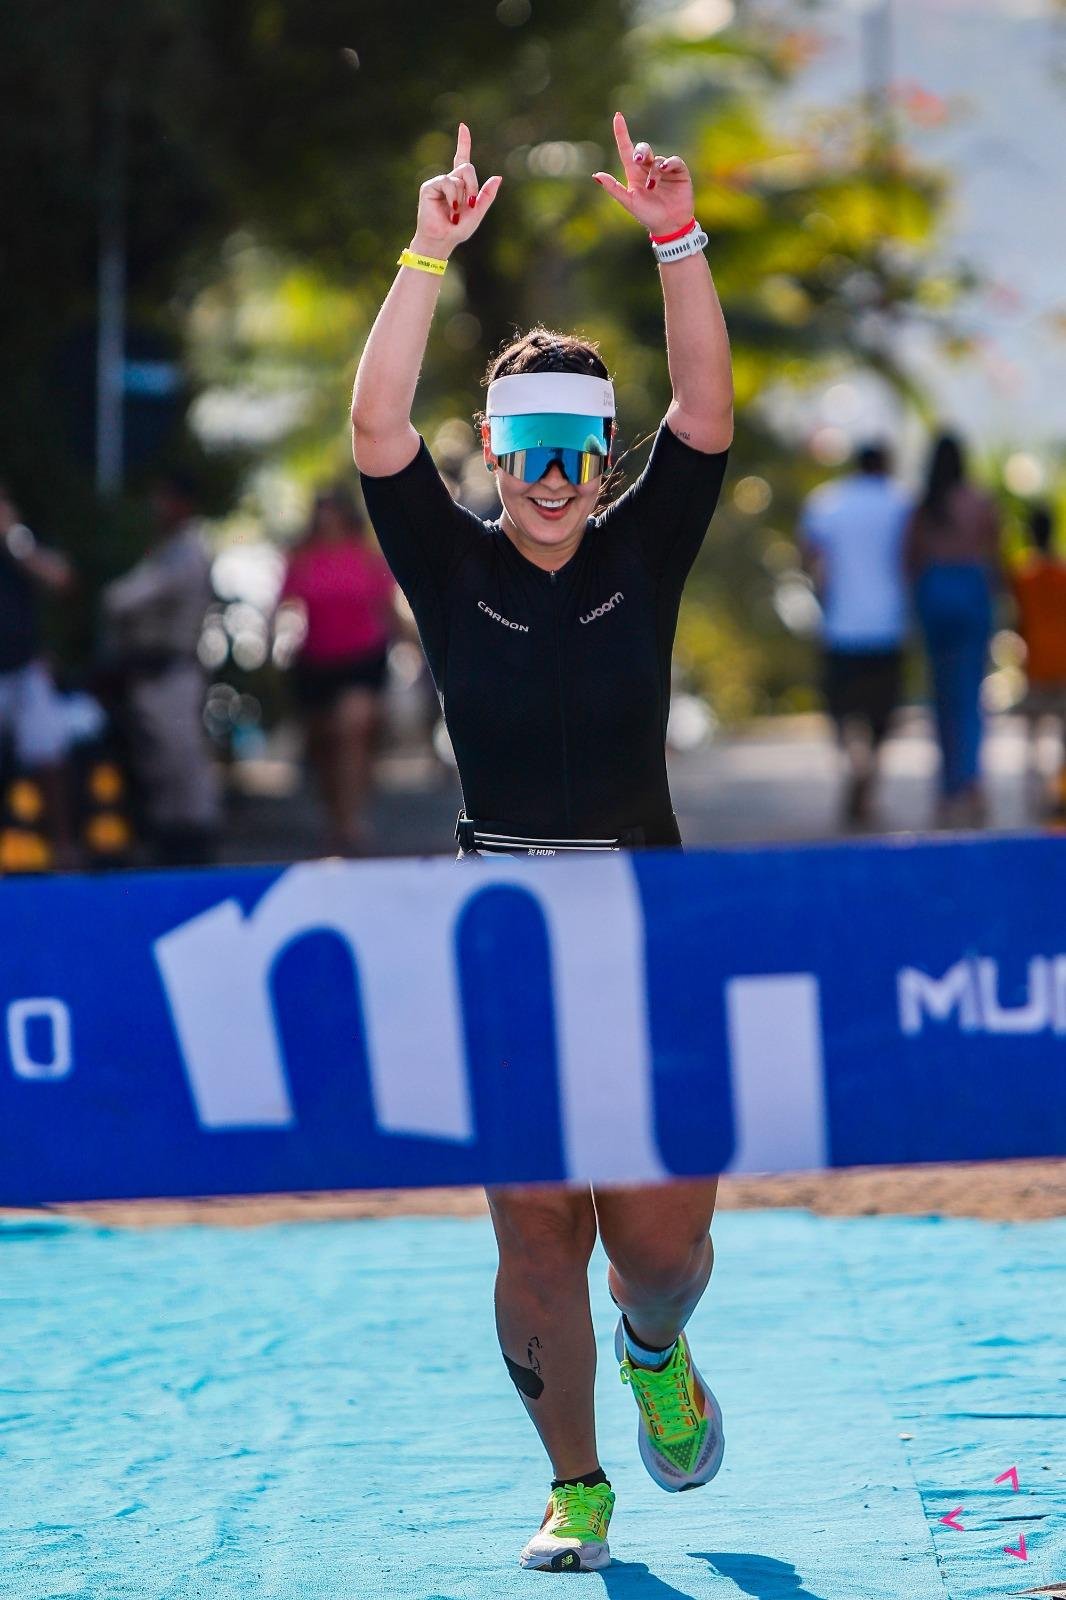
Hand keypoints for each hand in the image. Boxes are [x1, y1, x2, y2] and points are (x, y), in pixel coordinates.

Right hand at [411, 123, 501, 257]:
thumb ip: (487, 196)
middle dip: (473, 185)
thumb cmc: (457, 230)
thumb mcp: (478, 213)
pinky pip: (447, 182)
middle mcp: (449, 180)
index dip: (463, 143)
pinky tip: (451, 209)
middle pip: (467, 167)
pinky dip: (452, 197)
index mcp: (460, 185)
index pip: (462, 159)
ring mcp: (439, 183)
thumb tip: (498, 177)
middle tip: (469, 204)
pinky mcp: (429, 186)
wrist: (442, 240)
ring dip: (462, 195)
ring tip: (456, 212)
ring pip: (459, 176)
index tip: (463, 126)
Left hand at [593, 112, 694, 234]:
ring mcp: (664, 170)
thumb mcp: (629, 202)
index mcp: (634, 174)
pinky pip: (674, 161)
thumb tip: (596, 175)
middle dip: (641, 151)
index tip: (618, 116)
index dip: (622, 133)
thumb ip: (613, 189)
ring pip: (658, 159)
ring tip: (653, 187)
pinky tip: (664, 170)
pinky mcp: (679, 172)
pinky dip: (669, 163)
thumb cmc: (648, 215)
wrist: (669, 226)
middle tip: (638, 160)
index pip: (626, 149)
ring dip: (654, 172)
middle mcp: (648, 169)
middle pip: (643, 149)